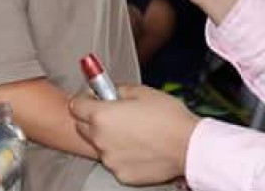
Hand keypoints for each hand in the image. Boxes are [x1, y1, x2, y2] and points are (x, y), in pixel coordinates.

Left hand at [71, 85, 198, 184]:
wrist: (189, 146)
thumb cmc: (169, 118)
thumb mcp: (142, 91)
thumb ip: (118, 90)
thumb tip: (108, 89)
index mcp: (101, 115)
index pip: (75, 105)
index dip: (85, 99)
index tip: (94, 98)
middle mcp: (101, 139)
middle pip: (82, 126)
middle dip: (93, 119)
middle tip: (115, 114)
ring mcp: (110, 159)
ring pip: (100, 145)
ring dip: (109, 138)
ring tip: (134, 133)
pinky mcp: (121, 174)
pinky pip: (115, 161)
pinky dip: (122, 155)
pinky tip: (140, 147)